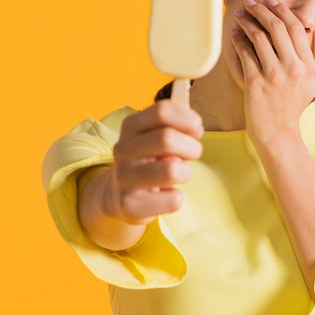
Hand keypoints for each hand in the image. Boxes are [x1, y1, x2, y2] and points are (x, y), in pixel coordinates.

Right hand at [103, 99, 203, 223]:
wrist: (118, 197)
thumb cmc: (148, 161)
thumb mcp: (155, 136)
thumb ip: (176, 126)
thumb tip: (196, 128)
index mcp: (131, 126)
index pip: (162, 110)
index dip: (188, 119)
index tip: (195, 131)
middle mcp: (123, 149)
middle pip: (168, 139)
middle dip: (192, 148)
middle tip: (192, 155)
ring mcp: (124, 177)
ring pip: (171, 170)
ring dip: (185, 173)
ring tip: (179, 174)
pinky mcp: (130, 204)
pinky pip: (172, 200)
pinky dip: (177, 198)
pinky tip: (166, 195)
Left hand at [231, 0, 314, 144]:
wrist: (278, 133)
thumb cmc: (294, 107)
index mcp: (308, 64)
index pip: (296, 27)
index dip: (282, 10)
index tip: (270, 2)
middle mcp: (293, 67)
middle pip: (277, 26)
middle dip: (261, 10)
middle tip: (251, 3)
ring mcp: (274, 74)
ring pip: (259, 37)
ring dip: (247, 22)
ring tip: (239, 15)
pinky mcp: (256, 82)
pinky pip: (245, 54)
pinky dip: (238, 40)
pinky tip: (234, 33)